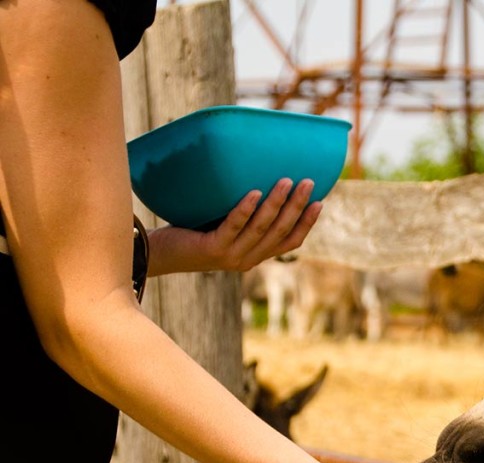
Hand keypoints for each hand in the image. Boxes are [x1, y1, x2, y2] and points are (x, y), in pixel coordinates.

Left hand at [146, 178, 322, 275]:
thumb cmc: (190, 234)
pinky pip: (234, 226)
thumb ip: (243, 216)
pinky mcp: (213, 249)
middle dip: (297, 206)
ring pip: (262, 228)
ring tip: (286, 180)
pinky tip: (253, 192)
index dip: (307, 223)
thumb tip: (258, 177)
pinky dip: (246, 209)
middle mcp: (248, 259)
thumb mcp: (223, 226)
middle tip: (308, 181)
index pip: (290, 242)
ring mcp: (231, 255)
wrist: (158, 254)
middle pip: (280, 232)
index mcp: (255, 255)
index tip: (320, 201)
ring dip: (277, 203)